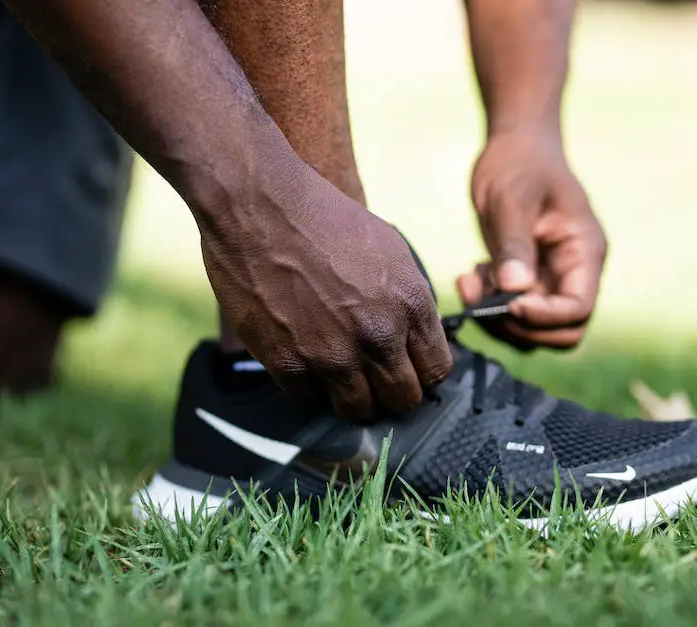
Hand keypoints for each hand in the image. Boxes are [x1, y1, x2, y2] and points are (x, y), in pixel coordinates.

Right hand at [199, 161, 452, 420]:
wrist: (259, 205)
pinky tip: (306, 362)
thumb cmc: (324, 218)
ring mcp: (332, 354)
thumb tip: (413, 338)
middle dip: (393, 394)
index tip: (407, 368)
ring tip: (341, 377)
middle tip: (376, 381)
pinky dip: (310, 387)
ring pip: (358, 410)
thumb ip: (408, 301)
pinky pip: (310, 399)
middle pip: (403, 399)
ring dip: (353, 398)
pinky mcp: (289, 362)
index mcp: (410, 304)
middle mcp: (378, 336)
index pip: (437, 371)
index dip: (423, 373)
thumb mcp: (391, 250)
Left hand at [458, 129, 606, 349]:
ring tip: (469, 283)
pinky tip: (469, 278)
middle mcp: (574, 273)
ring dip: (498, 320)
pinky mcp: (526, 281)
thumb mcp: (511, 198)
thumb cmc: (519, 163)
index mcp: (585, 252)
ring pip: (533, 329)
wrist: (514, 147)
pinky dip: (488, 307)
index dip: (545, 316)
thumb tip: (515, 290)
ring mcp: (551, 280)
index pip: (578, 308)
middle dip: (520, 326)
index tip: (508, 302)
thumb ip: (514, 245)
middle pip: (562, 331)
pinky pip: (511, 313)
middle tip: (482, 302)